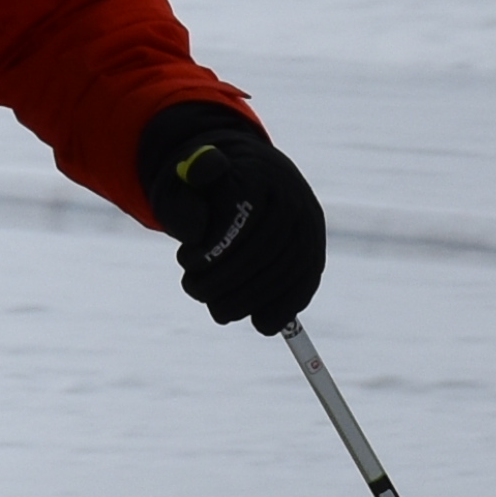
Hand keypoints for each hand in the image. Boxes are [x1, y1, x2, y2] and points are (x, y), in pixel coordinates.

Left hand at [135, 103, 323, 333]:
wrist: (247, 174)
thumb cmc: (206, 187)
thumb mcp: (182, 185)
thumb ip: (181, 203)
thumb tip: (196, 233)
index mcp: (256, 173)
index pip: (242, 214)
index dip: (215, 247)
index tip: (188, 261)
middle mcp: (291, 196)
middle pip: (264, 249)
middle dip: (225, 280)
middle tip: (194, 290)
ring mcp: (308, 224)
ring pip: (286, 270)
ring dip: (249, 300)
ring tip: (217, 308)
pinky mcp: (314, 249)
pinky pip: (306, 282)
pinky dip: (286, 307)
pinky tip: (262, 323)